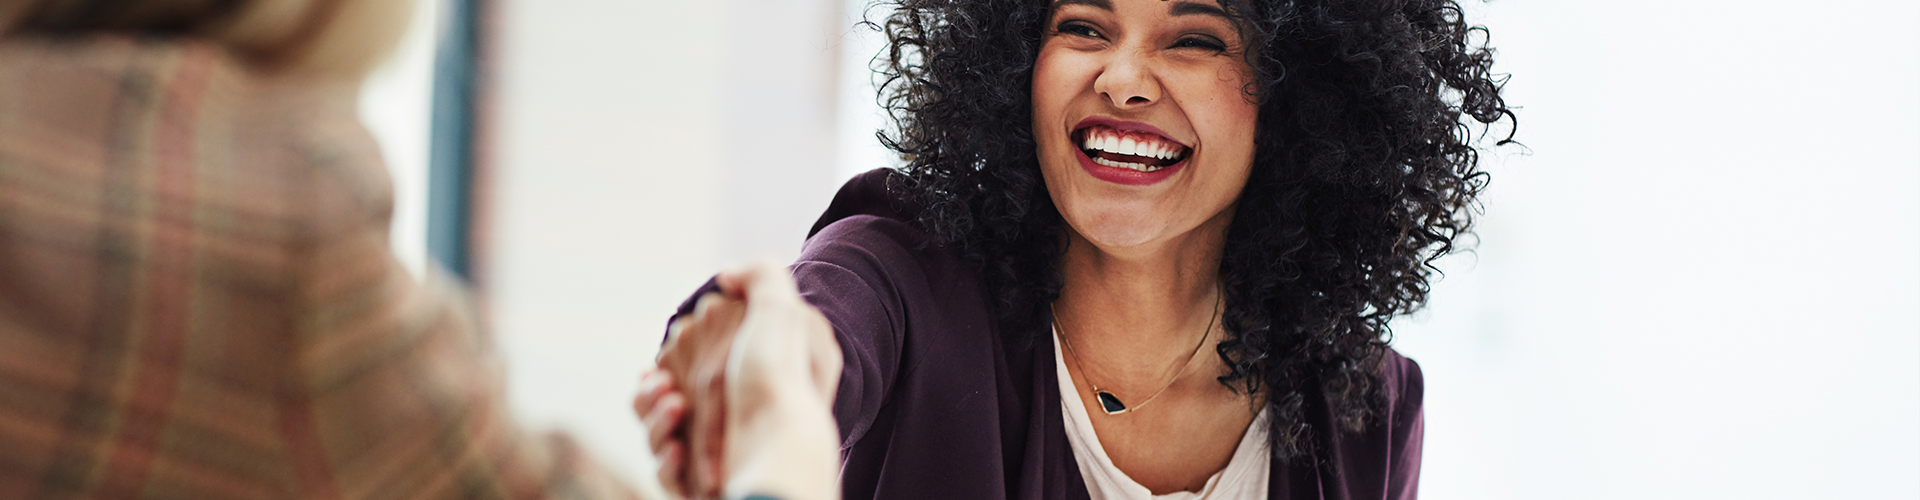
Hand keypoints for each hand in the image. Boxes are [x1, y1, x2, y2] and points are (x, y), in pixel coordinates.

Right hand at [638, 260, 842, 499]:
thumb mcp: (782, 311)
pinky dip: (664, 459)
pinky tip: (676, 449)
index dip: (675, 356)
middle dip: (653, 390)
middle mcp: (733, 415)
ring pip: (657, 432)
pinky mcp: (703, 484)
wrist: (781, 450)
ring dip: (653, 419)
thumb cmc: (780, 380)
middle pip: (664, 397)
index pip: (692, 361)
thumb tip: (727, 275)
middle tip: (665, 388)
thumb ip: (760, 276)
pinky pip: (666, 470)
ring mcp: (718, 451)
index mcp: (748, 376)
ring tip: (674, 409)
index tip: (671, 353)